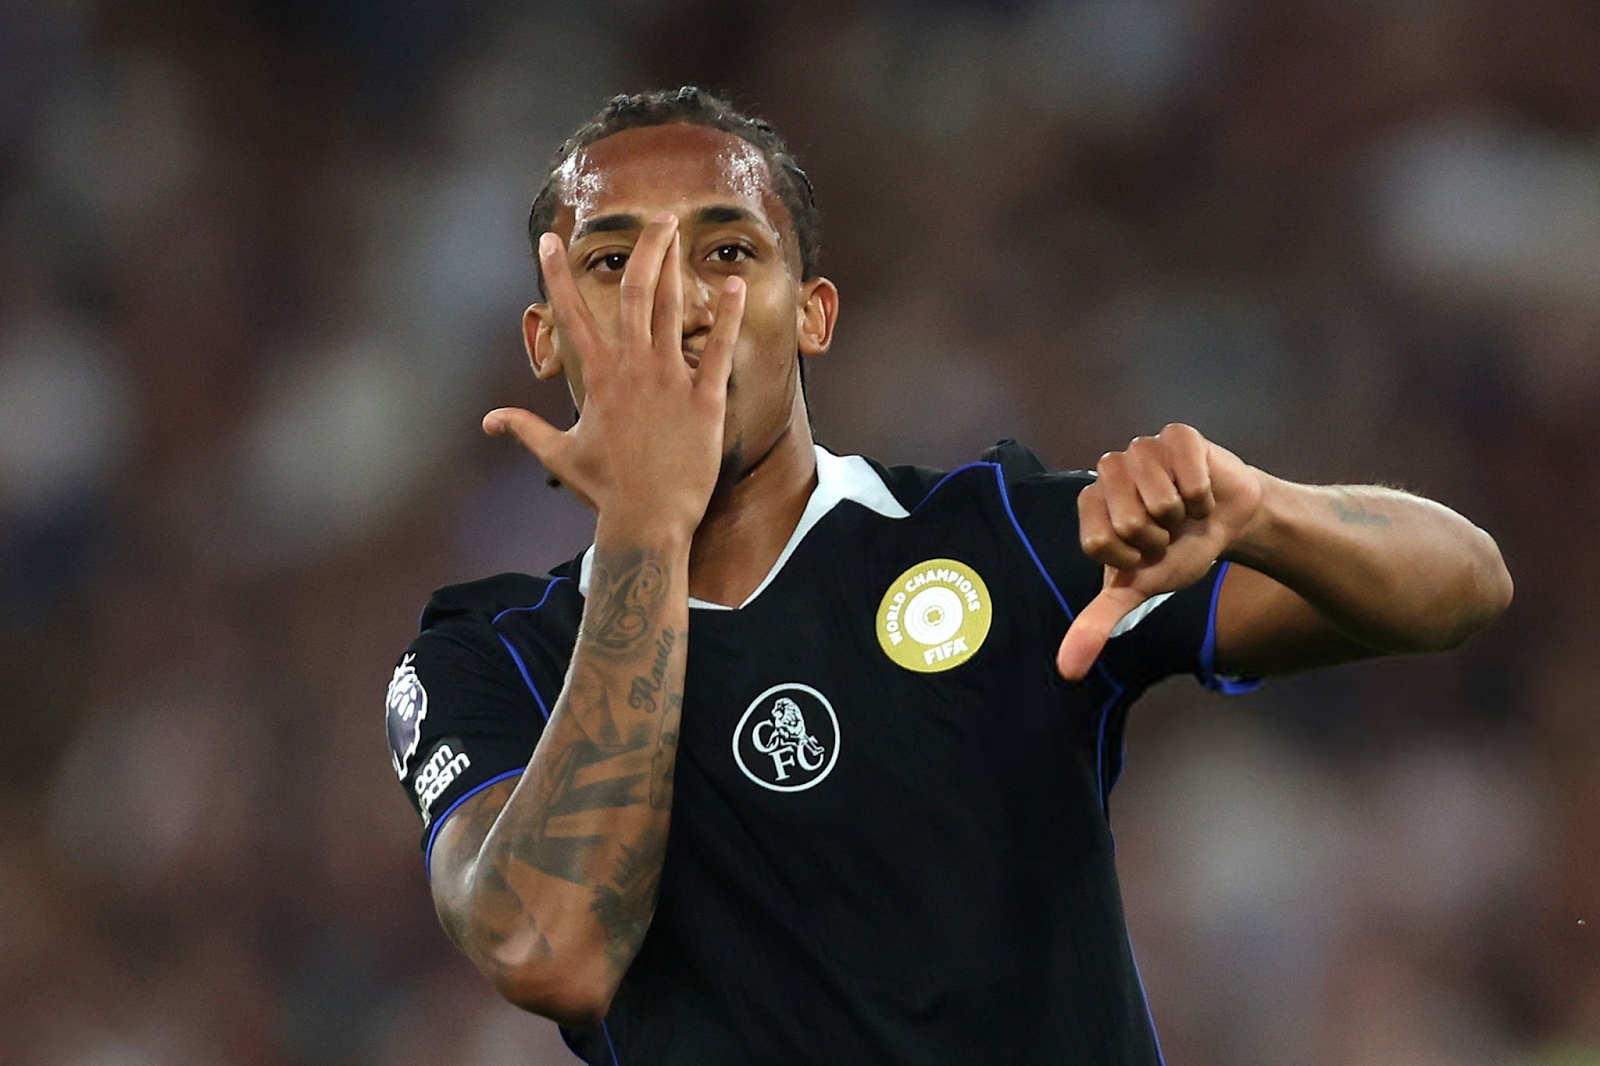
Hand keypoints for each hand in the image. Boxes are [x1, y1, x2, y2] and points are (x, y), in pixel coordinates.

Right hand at [483, 213, 745, 539]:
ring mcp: (670, 381)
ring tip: (680, 235)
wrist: (647, 521)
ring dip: (676, 268)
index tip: (547, 242)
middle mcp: (632, 369)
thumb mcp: (560, 456)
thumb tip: (489, 421)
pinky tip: (736, 286)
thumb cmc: (606, 491)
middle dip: (645, 250)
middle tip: (657, 217)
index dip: (556, 275)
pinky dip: (728, 317)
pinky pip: (718, 349)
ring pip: (671, 310)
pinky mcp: (704, 400)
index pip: (572, 314)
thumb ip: (526, 430)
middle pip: (635, 294)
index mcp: (598, 377)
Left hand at [1056, 424, 1264, 680]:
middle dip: (1160, 538)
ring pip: (1159, 499)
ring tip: (1185, 510)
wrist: (1228, 521)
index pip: (1100, 542)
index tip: (1146, 551)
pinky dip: (1204, 494)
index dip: (1133, 557)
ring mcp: (1141, 446)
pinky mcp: (1178, 434)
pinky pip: (1189, 475)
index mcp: (1090, 501)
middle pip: (1128, 520)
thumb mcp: (1137, 588)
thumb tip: (1067, 671)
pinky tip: (1203, 491)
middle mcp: (1108, 468)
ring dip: (1183, 516)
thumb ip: (1098, 623)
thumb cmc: (1177, 550)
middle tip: (1170, 529)